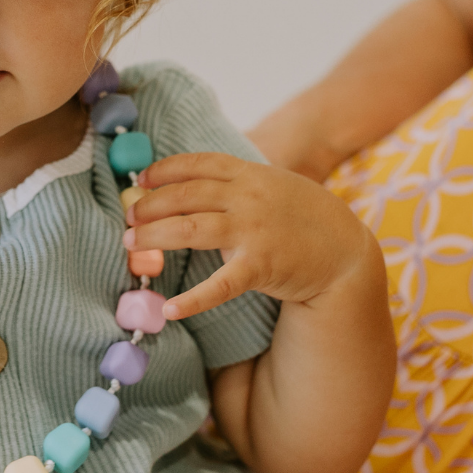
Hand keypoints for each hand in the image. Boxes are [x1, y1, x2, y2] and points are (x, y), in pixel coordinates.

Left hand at [124, 153, 372, 319]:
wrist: (346, 251)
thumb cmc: (302, 216)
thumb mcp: (272, 184)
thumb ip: (236, 182)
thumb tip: (190, 183)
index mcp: (248, 174)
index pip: (197, 164)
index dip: (163, 170)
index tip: (140, 180)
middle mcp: (247, 197)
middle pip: (184, 195)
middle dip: (149, 205)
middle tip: (126, 218)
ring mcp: (253, 230)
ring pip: (190, 229)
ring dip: (154, 237)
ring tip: (129, 245)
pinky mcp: (261, 265)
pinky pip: (219, 284)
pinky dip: (193, 298)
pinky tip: (170, 309)